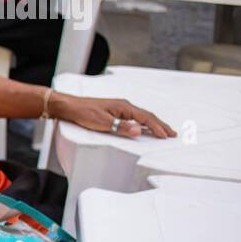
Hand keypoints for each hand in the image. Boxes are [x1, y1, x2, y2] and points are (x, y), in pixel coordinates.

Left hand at [51, 93, 175, 139]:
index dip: (157, 127)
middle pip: (147, 116)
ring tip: (163, 131)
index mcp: (124, 107)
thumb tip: (139, 131)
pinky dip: (143, 122)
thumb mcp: (102, 122)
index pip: (145, 118)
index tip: (166, 135)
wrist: (70, 107)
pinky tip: (144, 127)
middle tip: (172, 133)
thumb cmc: (84, 113)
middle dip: (160, 125)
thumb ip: (121, 127)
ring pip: (141, 116)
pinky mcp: (114, 111)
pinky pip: (134, 117)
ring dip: (153, 124)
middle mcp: (124, 105)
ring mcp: (120, 108)